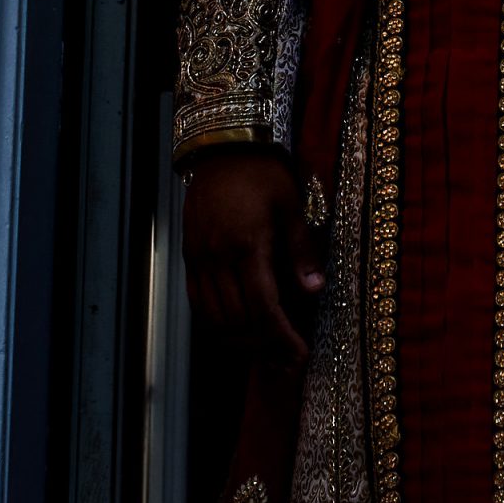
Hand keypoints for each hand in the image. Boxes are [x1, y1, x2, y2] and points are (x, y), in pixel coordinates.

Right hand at [182, 148, 323, 363]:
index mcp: (247, 245)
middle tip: (286, 353)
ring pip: (213, 317)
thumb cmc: (263, 173)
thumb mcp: (291, 206)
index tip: (299, 356)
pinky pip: (196, 301)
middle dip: (264, 344)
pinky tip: (235, 324)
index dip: (282, 338)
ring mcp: (198, 257)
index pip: (264, 308)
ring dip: (238, 337)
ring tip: (263, 343)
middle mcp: (217, 256)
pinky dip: (214, 321)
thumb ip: (301, 251)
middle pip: (238, 320)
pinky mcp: (188, 254)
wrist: (223, 146)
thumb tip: (314, 290)